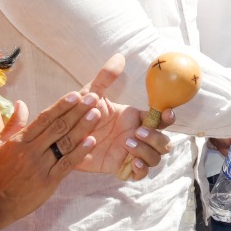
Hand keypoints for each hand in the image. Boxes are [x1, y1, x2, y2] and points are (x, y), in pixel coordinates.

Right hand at [0, 92, 105, 229]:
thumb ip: (12, 124)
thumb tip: (21, 103)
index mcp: (19, 141)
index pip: (44, 119)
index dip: (61, 106)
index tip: (76, 94)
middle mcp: (31, 151)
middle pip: (58, 127)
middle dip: (77, 111)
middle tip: (93, 98)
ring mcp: (41, 166)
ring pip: (65, 143)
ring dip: (82, 127)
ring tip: (96, 113)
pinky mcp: (49, 181)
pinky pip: (67, 164)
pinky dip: (81, 152)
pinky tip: (92, 141)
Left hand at [71, 54, 173, 179]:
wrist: (61, 140)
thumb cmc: (78, 115)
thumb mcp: (91, 95)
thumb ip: (105, 78)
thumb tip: (119, 56)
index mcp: (136, 119)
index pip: (162, 120)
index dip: (169, 117)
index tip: (167, 112)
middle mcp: (138, 137)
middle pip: (164, 142)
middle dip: (156, 137)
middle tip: (136, 132)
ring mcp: (131, 154)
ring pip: (155, 158)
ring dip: (147, 151)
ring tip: (128, 144)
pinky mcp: (121, 168)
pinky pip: (140, 174)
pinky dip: (140, 168)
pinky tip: (131, 161)